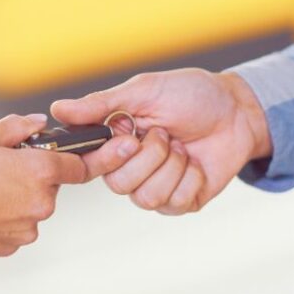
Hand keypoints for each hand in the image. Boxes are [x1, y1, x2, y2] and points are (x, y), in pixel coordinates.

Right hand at [0, 114, 136, 260]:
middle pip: (51, 184)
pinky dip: (3, 216)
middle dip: (32, 174)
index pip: (81, 164)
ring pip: (32, 206)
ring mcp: (28, 229)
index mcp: (40, 172)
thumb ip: (16, 129)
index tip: (110, 150)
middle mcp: (42, 203)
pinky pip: (16, 225)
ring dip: (15, 196)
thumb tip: (39, 123)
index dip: (87, 155)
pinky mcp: (11, 246)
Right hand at [51, 69, 270, 213]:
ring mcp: (156, 187)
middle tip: (165, 133)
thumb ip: (100, 104)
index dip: (109, 157)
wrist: (236, 111)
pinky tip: (196, 162)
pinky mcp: (181, 201)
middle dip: (150, 157)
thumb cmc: (190, 94)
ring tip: (182, 146)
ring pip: (146, 198)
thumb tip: (57, 109)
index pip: (91, 163)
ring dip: (172, 166)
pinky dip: (190, 178)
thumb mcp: (144, 91)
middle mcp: (130, 168)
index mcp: (115, 141)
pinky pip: (174, 202)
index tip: (130, 137)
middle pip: (119, 185)